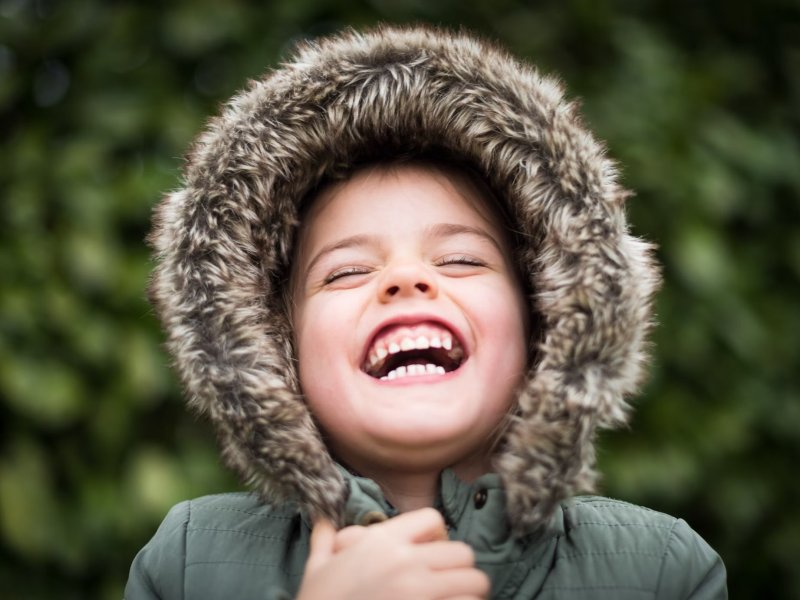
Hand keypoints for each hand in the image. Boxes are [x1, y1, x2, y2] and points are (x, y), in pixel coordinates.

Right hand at [296, 508, 489, 599]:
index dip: (437, 534)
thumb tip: (322, 521)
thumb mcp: (316, 568)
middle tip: (447, 583)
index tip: (430, 552)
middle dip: (459, 568)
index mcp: (382, 542)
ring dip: (468, 593)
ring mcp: (421, 594)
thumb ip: (325, 540)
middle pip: (463, 553)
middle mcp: (406, 563)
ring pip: (474, 583)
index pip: (432, 519)